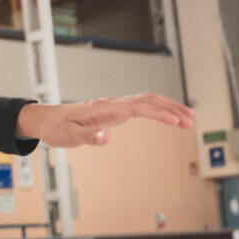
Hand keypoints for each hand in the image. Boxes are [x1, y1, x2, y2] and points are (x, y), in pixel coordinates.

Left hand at [18, 94, 194, 148]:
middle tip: (192, 121)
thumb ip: (89, 138)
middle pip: (149, 100)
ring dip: (169, 107)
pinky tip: (168, 116)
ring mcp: (115, 105)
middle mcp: (113, 104)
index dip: (159, 113)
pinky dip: (159, 109)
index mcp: (105, 109)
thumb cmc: (57, 129)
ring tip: (189, 118)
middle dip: (172, 108)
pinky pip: (142, 106)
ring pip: (148, 101)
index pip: (139, 107)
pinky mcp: (115, 110)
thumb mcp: (69, 138)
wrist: (47, 119)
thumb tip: (107, 138)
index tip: (176, 121)